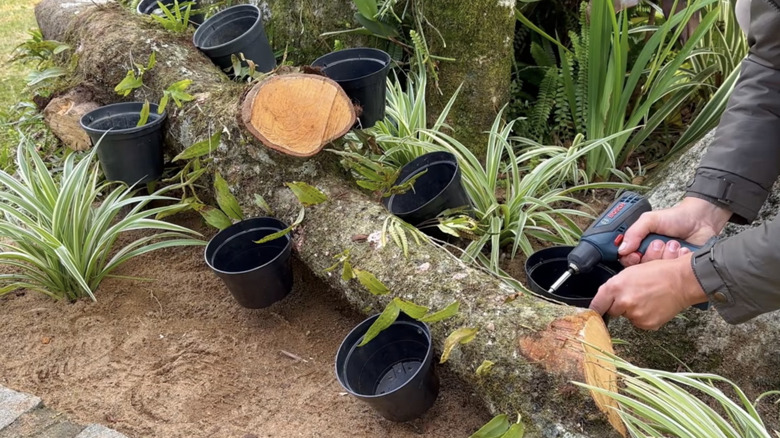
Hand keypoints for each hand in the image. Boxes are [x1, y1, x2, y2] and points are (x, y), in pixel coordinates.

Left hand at [589, 253, 707, 329]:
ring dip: (632, 311)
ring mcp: (635, 315)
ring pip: (627, 317)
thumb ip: (615, 286)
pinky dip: (644, 316)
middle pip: (612, 311)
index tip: (591, 314)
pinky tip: (653, 306)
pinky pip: (639, 322)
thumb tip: (607, 298)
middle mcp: (623, 302)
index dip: (594, 310)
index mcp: (616, 287)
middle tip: (632, 297)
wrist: (682, 281)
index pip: (596, 304)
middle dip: (618, 306)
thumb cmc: (658, 272)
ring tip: (647, 298)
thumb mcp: (629, 272)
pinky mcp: (646, 324)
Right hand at [619, 197, 730, 265]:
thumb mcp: (650, 219)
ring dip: (667, 256)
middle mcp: (652, 257)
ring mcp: (666, 264)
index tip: (636, 255)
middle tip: (659, 243)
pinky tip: (684, 250)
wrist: (702, 220)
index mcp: (641, 246)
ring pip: (658, 272)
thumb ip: (634, 232)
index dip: (631, 259)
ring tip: (674, 244)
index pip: (627, 260)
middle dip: (652, 255)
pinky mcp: (679, 270)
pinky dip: (679, 260)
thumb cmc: (676, 218)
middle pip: (642, 268)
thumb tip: (622, 249)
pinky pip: (674, 273)